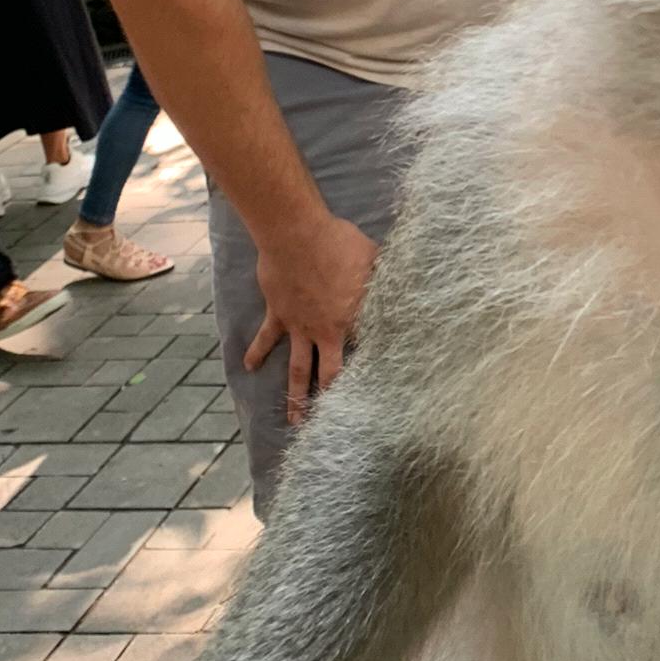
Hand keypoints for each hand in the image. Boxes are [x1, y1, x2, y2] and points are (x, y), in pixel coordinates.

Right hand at [245, 214, 379, 423]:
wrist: (297, 235)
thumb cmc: (340, 242)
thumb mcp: (374, 257)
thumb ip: (387, 274)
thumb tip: (411, 277)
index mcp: (353, 320)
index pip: (367, 351)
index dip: (376, 371)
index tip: (383, 394)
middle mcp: (326, 331)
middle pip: (330, 374)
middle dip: (332, 402)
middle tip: (331, 425)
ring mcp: (300, 326)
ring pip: (298, 369)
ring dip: (296, 396)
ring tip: (294, 420)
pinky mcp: (279, 314)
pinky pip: (266, 338)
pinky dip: (256, 353)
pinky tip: (248, 367)